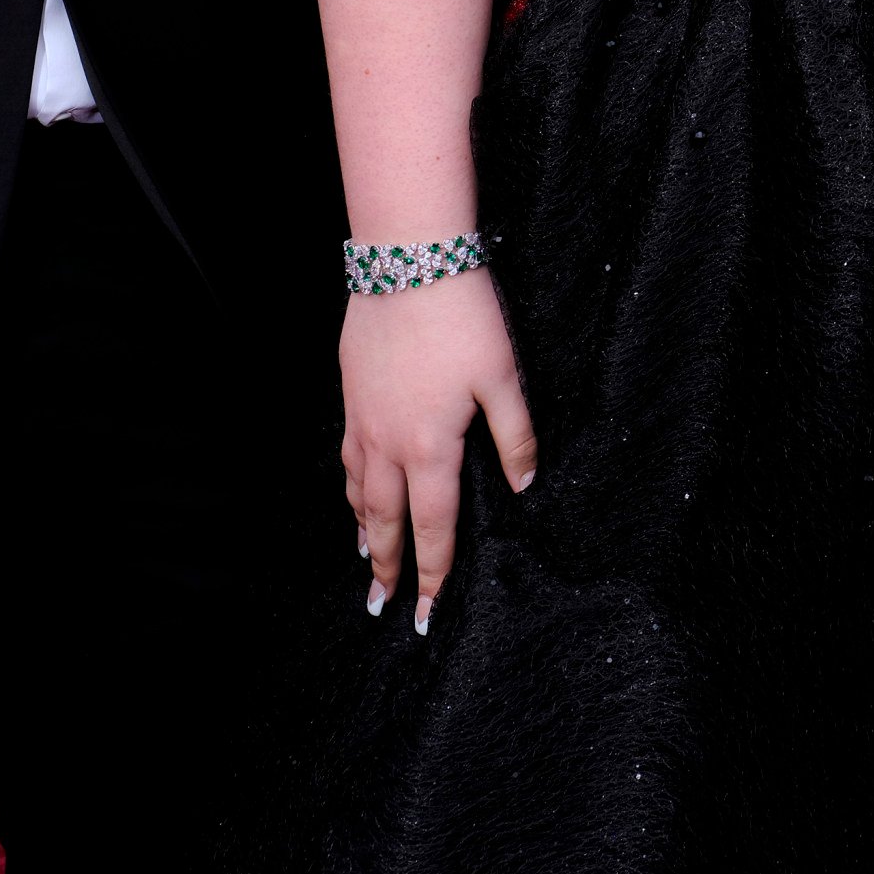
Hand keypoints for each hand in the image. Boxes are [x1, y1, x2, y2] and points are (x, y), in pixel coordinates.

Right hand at [341, 271, 536, 632]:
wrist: (408, 263)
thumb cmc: (463, 318)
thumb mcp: (504, 378)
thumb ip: (516, 437)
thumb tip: (525, 485)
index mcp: (431, 448)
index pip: (433, 527)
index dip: (434, 572)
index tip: (429, 610)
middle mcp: (388, 443)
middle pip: (385, 521)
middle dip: (386, 568)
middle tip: (382, 606)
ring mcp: (363, 420)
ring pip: (360, 491)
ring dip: (364, 530)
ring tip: (366, 559)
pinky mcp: (352, 395)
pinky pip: (348, 458)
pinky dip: (351, 487)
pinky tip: (355, 491)